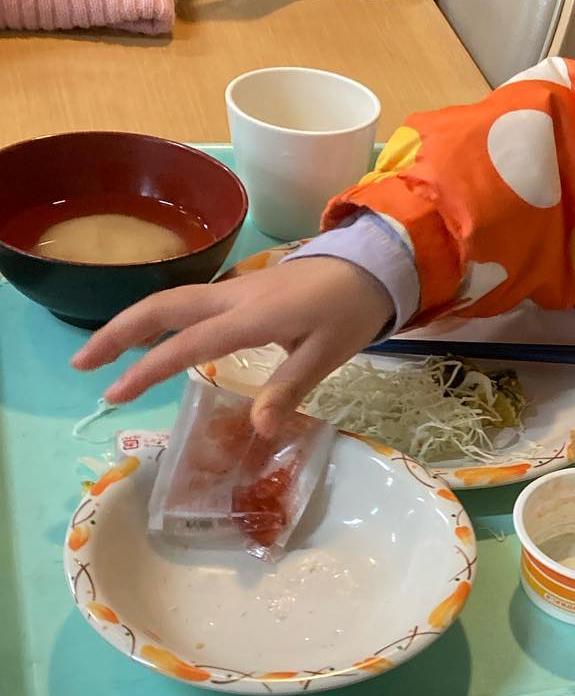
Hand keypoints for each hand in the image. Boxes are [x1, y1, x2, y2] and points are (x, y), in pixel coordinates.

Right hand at [71, 257, 391, 434]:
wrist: (372, 266)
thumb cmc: (351, 311)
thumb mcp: (327, 354)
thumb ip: (289, 389)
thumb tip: (259, 430)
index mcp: (251, 317)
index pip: (186, 346)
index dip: (147, 371)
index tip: (114, 396)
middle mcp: (232, 298)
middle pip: (160, 308)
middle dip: (116, 333)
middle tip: (81, 363)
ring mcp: (235, 290)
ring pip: (170, 300)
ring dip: (132, 323)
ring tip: (102, 352)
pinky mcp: (242, 290)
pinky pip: (189, 301)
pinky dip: (160, 317)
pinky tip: (154, 337)